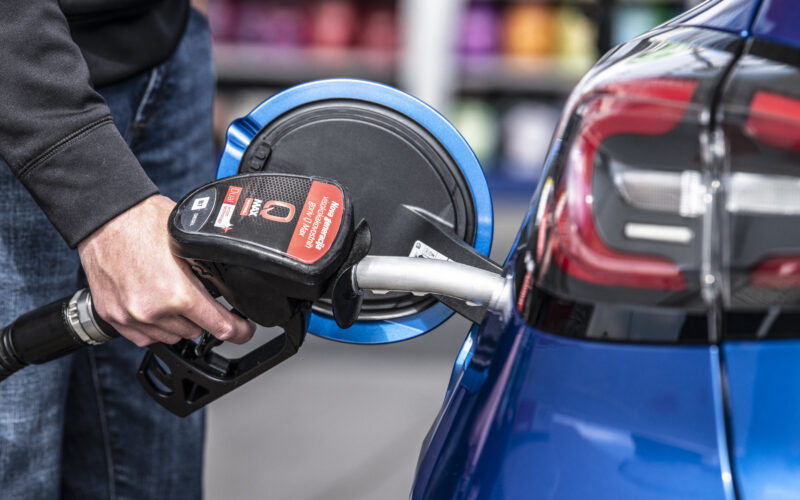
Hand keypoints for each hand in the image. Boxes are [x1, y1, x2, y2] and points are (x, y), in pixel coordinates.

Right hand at [78, 195, 254, 346]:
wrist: (104, 217)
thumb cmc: (143, 221)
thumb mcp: (189, 242)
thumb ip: (208, 270)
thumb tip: (228, 287)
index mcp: (176, 293)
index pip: (219, 327)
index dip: (239, 330)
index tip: (244, 331)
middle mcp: (152, 311)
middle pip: (195, 331)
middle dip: (203, 318)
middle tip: (200, 298)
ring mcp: (130, 317)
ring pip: (170, 336)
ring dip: (178, 323)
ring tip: (174, 297)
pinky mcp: (113, 317)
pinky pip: (144, 337)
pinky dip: (154, 327)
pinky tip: (157, 307)